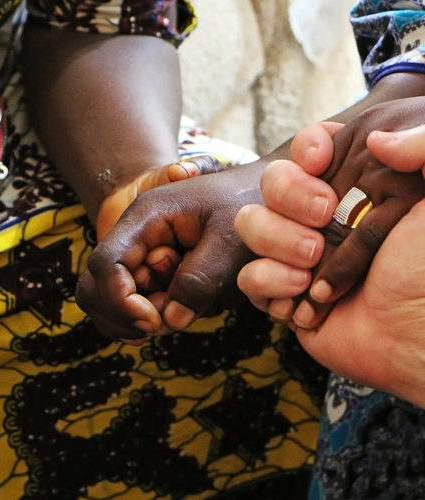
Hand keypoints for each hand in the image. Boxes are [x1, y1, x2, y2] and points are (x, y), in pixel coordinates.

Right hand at [76, 161, 261, 341]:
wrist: (263, 189)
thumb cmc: (249, 204)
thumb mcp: (232, 240)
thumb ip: (200, 279)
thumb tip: (170, 320)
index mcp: (145, 217)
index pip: (106, 264)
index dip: (121, 300)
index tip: (155, 321)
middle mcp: (133, 235)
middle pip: (95, 285)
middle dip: (123, 313)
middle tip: (164, 323)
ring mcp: (137, 253)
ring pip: (103, 298)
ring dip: (129, 319)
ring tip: (171, 318)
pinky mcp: (148, 269)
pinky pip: (123, 302)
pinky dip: (137, 319)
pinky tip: (167, 319)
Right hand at [235, 166, 424, 406]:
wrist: (418, 338)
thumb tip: (377, 139)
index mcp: (361, 188)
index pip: (313, 148)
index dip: (308, 149)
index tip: (322, 161)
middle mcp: (324, 218)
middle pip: (272, 182)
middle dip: (290, 195)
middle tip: (323, 216)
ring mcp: (298, 255)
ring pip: (250, 225)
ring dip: (278, 241)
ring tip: (313, 263)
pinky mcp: (281, 294)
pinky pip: (247, 276)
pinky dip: (270, 282)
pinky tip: (304, 296)